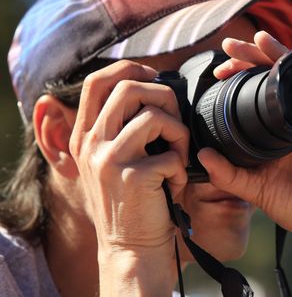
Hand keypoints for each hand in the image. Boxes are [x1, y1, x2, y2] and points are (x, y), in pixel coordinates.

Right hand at [69, 61, 189, 292]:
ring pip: (154, 116)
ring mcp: (108, 159)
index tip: (155, 76)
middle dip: (164, 96)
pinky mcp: (131, 176)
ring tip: (178, 157)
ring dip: (179, 134)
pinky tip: (173, 186)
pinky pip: (172, 154)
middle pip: (128, 88)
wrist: (131, 246)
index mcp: (85, 136)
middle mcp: (90, 143)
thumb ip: (123, 127)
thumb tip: (156, 88)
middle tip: (175, 120)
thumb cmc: (135, 199)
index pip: (97, 82)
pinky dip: (182, 168)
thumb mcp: (116, 159)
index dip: (129, 68)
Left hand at [200, 31, 291, 246]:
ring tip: (262, 41)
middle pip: (280, 76)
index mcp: (281, 129)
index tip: (219, 69)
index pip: (261, 92)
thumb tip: (201, 157)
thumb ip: (229, 175)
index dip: (242, 76)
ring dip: (283, 56)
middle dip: (256, 56)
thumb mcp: (257, 190)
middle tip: (232, 45)